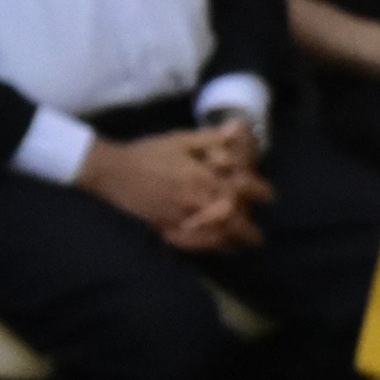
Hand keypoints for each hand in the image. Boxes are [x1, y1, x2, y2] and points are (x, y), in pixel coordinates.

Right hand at [78, 121, 269, 251]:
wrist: (111, 170)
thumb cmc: (147, 152)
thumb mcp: (180, 139)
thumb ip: (211, 139)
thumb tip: (238, 129)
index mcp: (203, 175)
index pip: (243, 188)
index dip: (260, 193)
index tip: (268, 197)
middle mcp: (197, 199)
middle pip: (234, 220)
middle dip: (249, 230)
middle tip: (258, 236)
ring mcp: (182, 217)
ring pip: (216, 236)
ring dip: (232, 242)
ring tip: (242, 246)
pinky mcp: (166, 228)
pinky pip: (193, 244)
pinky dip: (207, 248)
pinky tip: (215, 249)